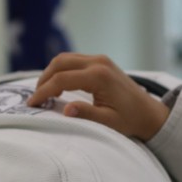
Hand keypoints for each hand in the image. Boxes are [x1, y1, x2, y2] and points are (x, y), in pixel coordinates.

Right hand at [26, 53, 169, 140]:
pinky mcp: (100, 61)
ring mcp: (99, 59)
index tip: (32, 105)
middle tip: (35, 98)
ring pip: (65, 58)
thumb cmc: (130, 120)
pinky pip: (73, 60)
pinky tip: (57, 85)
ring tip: (43, 93)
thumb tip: (65, 110)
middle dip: (43, 79)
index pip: (61, 79)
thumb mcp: (108, 122)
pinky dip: (60, 70)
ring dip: (50, 73)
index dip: (43, 92)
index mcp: (99, 77)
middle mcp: (98, 62)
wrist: (149, 113)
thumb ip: (86, 114)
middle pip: (60, 62)